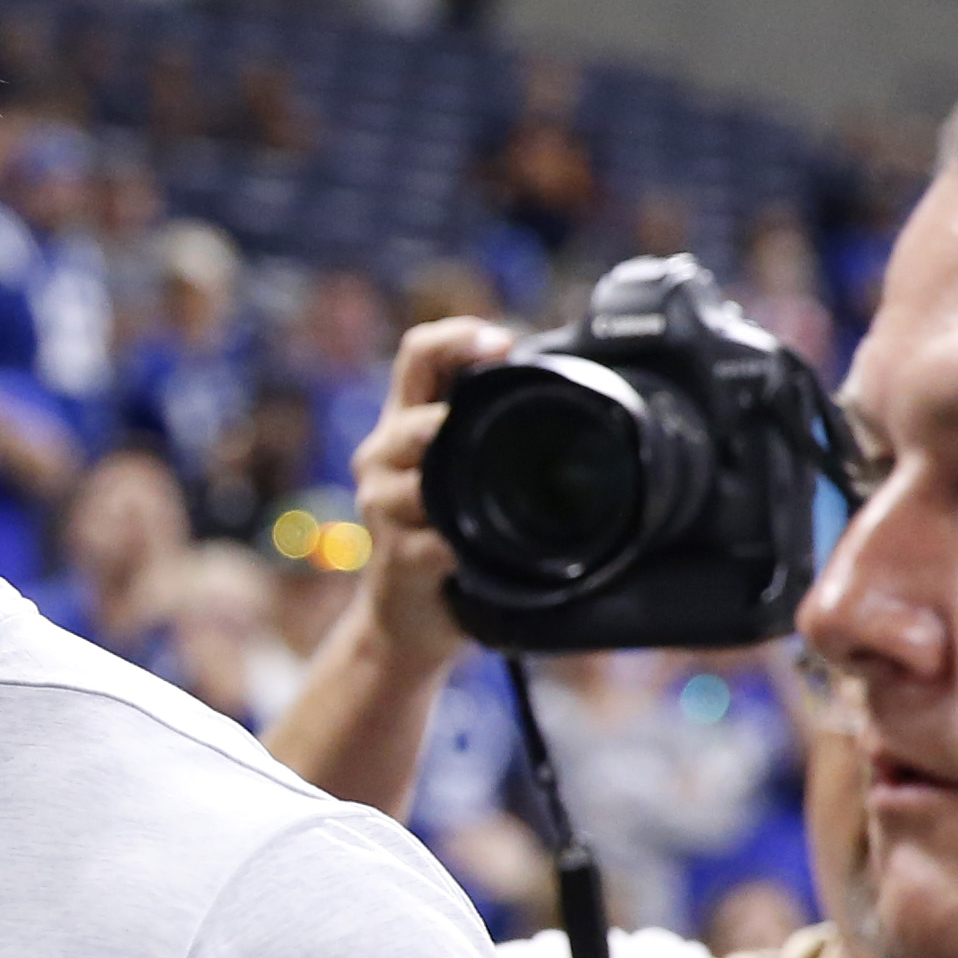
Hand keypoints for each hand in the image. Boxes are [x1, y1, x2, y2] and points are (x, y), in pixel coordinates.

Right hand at [353, 315, 513, 668]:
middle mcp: (384, 456)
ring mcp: (383, 505)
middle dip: (451, 413)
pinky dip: (460, 544)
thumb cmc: (443, 539)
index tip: (503, 343)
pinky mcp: (396, 555)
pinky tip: (475, 550)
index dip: (456, 337)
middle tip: (499, 418)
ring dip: (451, 473)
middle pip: (412, 412)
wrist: (406, 620)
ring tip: (478, 485)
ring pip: (416, 475)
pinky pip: (433, 539)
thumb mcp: (462, 476)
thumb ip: (489, 433)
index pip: (418, 355)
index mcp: (405, 424)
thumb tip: (574, 390)